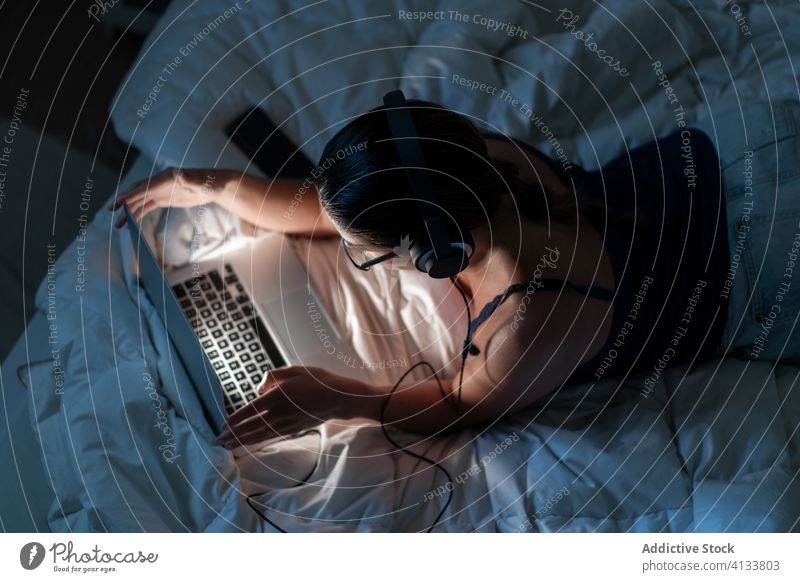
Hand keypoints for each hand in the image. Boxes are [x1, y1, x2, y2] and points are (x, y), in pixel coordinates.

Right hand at [108, 167, 233, 226]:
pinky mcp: (164, 198)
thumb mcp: (202, 182)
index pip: (146, 186)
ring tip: (118, 224)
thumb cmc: (211, 183)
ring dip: (129, 211)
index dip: (132, 194)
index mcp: (167, 177)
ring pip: (141, 201)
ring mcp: (161, 190)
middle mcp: (160, 182)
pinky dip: (138, 213)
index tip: (120, 201)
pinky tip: (130, 222)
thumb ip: (190, 179)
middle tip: (110, 210)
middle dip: (124, 200)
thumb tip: (180, 174)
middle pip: (138, 192)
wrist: (216, 186)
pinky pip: (147, 206)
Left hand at [214, 366, 376, 448]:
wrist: (339, 399)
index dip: (234, 419)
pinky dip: (257, 441)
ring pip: (259, 435)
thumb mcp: (295, 370)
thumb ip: (273, 376)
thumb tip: (258, 390)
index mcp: (277, 396)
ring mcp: (286, 423)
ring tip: (228, 446)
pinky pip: (271, 437)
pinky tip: (250, 443)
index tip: (222, 425)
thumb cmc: (318, 381)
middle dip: (233, 434)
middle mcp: (279, 413)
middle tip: (218, 441)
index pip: (249, 410)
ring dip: (242, 441)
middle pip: (250, 426)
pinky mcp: (293, 429)